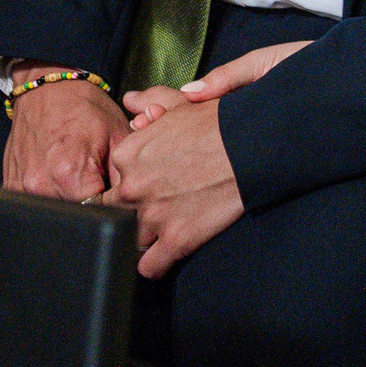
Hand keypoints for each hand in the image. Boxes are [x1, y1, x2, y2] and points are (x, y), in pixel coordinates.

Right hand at [2, 73, 126, 201]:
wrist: (48, 89)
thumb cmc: (84, 108)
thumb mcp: (118, 136)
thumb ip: (125, 177)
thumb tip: (131, 206)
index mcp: (68, 171)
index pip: (98, 212)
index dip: (111, 205)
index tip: (114, 190)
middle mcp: (40, 183)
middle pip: (76, 214)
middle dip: (92, 204)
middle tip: (98, 177)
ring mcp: (21, 187)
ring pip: (57, 211)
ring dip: (71, 201)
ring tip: (79, 174)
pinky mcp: (11, 187)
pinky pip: (37, 203)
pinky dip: (52, 195)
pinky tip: (59, 174)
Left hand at [103, 98, 244, 278]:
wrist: (253, 145)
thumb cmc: (220, 124)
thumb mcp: (181, 106)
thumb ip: (150, 101)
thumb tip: (131, 100)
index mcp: (127, 155)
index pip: (112, 182)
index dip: (131, 184)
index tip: (148, 185)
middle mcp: (133, 186)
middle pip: (116, 212)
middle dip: (133, 211)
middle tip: (160, 204)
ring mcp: (153, 216)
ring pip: (131, 239)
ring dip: (146, 237)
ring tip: (168, 226)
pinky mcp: (177, 239)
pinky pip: (150, 267)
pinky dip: (157, 264)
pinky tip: (167, 253)